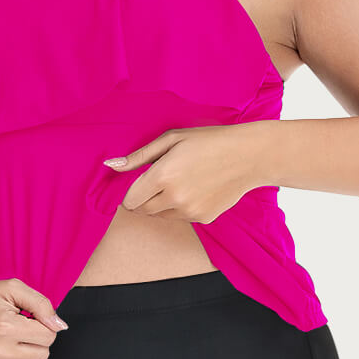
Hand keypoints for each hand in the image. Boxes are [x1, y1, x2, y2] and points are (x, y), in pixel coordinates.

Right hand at [0, 273, 68, 358]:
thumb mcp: (13, 288)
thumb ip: (42, 305)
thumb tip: (60, 327)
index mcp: (5, 327)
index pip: (49, 336)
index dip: (42, 324)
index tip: (27, 317)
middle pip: (42, 355)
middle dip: (37, 340)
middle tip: (19, 328)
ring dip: (26, 355)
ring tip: (10, 339)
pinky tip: (4, 354)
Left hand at [102, 122, 272, 224]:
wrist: (249, 156)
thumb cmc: (208, 141)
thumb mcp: (171, 139)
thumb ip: (138, 157)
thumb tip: (110, 166)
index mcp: (162, 175)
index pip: (130, 200)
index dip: (131, 192)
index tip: (139, 183)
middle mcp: (174, 198)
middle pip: (143, 210)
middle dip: (145, 198)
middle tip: (160, 180)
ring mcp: (190, 211)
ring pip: (160, 215)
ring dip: (162, 203)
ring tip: (181, 181)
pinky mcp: (203, 218)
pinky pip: (180, 218)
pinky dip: (181, 207)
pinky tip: (196, 188)